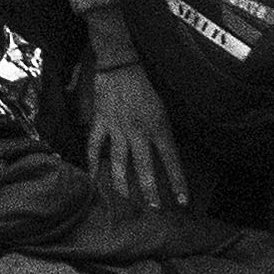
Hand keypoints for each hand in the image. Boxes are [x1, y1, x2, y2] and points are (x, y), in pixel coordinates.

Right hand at [87, 64, 185, 209]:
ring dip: (123, 183)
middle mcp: (138, 131)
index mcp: (158, 127)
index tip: (183, 201)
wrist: (121, 65)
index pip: (171, 160)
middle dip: (150, 190)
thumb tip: (166, 154)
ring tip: (125, 200)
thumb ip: (163, 132)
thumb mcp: (163, 108)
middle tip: (154, 208)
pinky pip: (94, 145)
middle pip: (145, 167)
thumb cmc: (145, 85)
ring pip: (119, 161)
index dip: (178, 182)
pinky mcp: (100, 122)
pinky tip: (90, 177)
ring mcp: (117, 128)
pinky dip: (91, 162)